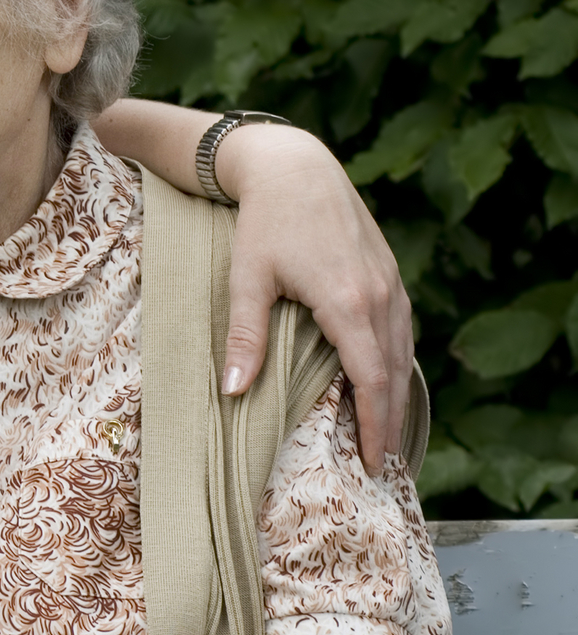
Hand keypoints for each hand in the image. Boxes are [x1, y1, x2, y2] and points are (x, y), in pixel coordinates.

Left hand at [215, 125, 412, 461]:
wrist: (296, 168)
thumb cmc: (264, 223)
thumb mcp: (246, 279)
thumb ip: (245, 337)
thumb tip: (233, 393)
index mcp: (348, 303)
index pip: (371, 380)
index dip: (373, 425)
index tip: (371, 461)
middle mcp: (380, 296)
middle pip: (394, 374)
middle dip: (389, 422)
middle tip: (382, 466)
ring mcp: (390, 283)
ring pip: (403, 352)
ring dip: (397, 397)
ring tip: (384, 436)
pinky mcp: (389, 274)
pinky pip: (400, 329)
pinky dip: (396, 363)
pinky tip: (385, 384)